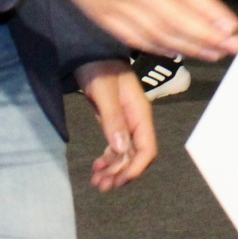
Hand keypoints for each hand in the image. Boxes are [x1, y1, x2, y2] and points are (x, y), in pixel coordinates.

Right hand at [21, 0, 237, 60]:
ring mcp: (114, 3)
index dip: (208, 11)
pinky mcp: (101, 14)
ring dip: (188, 45)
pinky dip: (158, 46)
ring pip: (157, 33)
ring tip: (214, 52)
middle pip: (175, 18)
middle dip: (208, 35)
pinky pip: (133, 37)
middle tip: (234, 45)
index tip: (230, 24)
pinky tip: (177, 49)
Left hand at [76, 59, 157, 190]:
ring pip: (126, 154)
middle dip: (121, 174)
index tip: (116, 181)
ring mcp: (127, 121)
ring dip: (114, 170)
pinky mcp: (116, 121)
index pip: (147, 149)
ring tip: (96, 181)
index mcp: (140, 113)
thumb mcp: (104, 92)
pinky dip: (109, 159)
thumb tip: (121, 149)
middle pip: (136, 156)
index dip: (135, 169)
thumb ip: (112, 119)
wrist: (90, 52)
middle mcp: (137, 120)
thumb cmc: (99, 68)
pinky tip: (97, 165)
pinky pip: (117, 146)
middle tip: (101, 186)